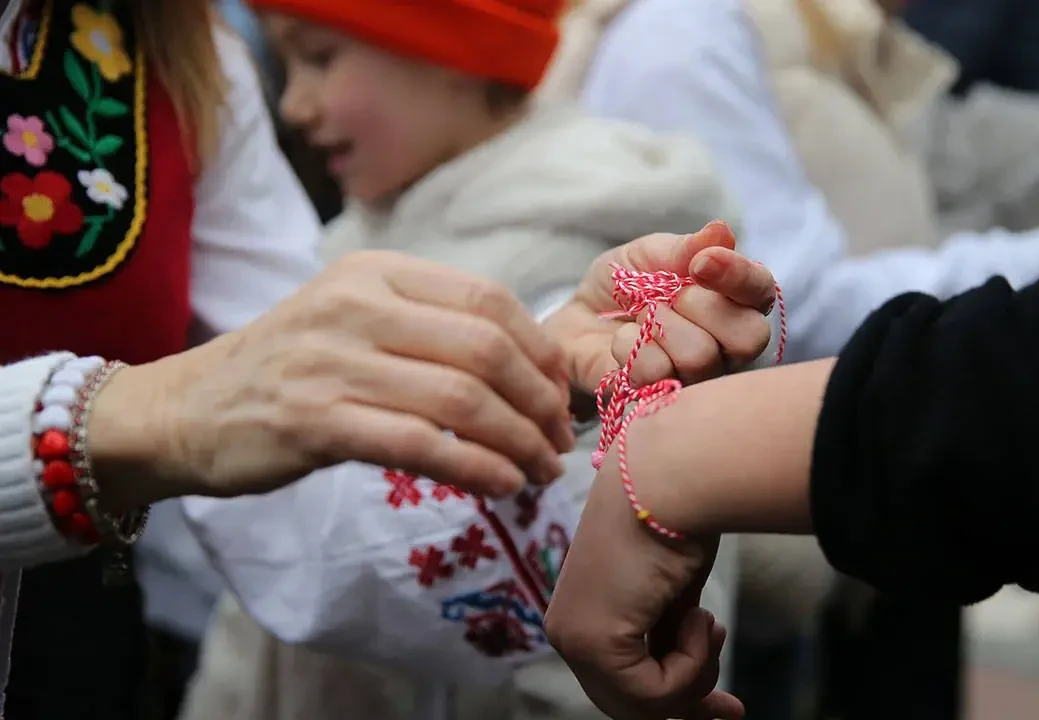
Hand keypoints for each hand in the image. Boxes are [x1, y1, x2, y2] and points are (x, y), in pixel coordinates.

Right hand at [90, 251, 575, 508]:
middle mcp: (357, 306)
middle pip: (486, 348)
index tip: (559, 393)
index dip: (541, 350)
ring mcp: (332, 362)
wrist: (187, 409)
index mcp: (377, 273)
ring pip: (460, 399)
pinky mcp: (313, 421)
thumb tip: (531, 367)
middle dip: (538, 402)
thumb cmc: (291, 368)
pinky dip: (475, 468)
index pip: (488, 298)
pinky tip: (501, 485)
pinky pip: (419, 445)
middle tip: (557, 441)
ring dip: (517, 442)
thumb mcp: (356, 319)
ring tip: (539, 470)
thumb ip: (431, 328)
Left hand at [545, 448, 742, 719]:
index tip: (726, 707)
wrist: (674, 474)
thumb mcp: (673, 593)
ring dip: (695, 672)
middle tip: (734, 710)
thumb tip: (691, 687)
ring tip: (708, 622)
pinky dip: (692, 663)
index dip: (675, 697)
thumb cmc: (680, 515)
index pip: (621, 683)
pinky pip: (656, 692)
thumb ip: (668, 637)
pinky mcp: (594, 640)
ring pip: (645, 705)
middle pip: (630, 703)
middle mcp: (566, 630)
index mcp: (579, 612)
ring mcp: (574, 638)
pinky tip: (699, 616)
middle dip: (688, 703)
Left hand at [547, 220, 775, 393]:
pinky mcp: (663, 399)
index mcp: (736, 300)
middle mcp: (729, 344)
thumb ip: (686, 247)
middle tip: (664, 295)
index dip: (738, 275)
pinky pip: (659, 374)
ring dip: (659, 325)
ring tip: (640, 318)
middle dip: (697, 305)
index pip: (762, 291)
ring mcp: (700, 378)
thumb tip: (721, 231)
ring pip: (701, 357)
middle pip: (748, 336)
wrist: (578, 318)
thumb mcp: (651, 253)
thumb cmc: (625, 284)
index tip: (699, 263)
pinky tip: (623, 342)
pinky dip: (631, 348)